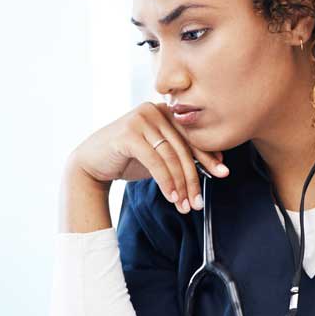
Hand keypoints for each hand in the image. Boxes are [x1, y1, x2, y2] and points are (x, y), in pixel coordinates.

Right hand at [70, 102, 227, 214]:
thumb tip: (218, 164)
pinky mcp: (128, 133)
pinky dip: (166, 182)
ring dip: (180, 184)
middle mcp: (154, 109)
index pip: (192, 135)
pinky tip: (171, 197)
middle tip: (198, 201)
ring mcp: (140, 118)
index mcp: (165, 111)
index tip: (222, 174)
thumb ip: (182, 155)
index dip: (208, 156)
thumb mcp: (160, 157)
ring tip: (185, 205)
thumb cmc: (128, 159)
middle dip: (194, 178)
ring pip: (171, 157)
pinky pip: (155, 161)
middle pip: (183, 148)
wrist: (92, 164)